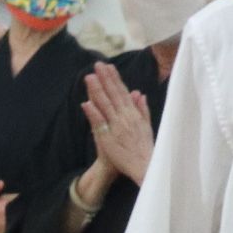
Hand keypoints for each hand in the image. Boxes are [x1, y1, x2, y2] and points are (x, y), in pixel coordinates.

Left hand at [84, 65, 155, 185]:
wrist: (145, 166)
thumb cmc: (145, 148)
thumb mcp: (147, 125)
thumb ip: (142, 109)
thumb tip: (140, 93)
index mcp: (134, 114)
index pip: (122, 92)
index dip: (114, 78)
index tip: (108, 67)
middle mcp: (125, 117)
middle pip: (113, 94)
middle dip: (105, 78)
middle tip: (97, 65)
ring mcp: (117, 127)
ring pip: (105, 105)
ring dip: (97, 90)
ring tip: (89, 77)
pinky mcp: (108, 138)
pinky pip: (100, 123)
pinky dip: (93, 113)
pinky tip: (86, 103)